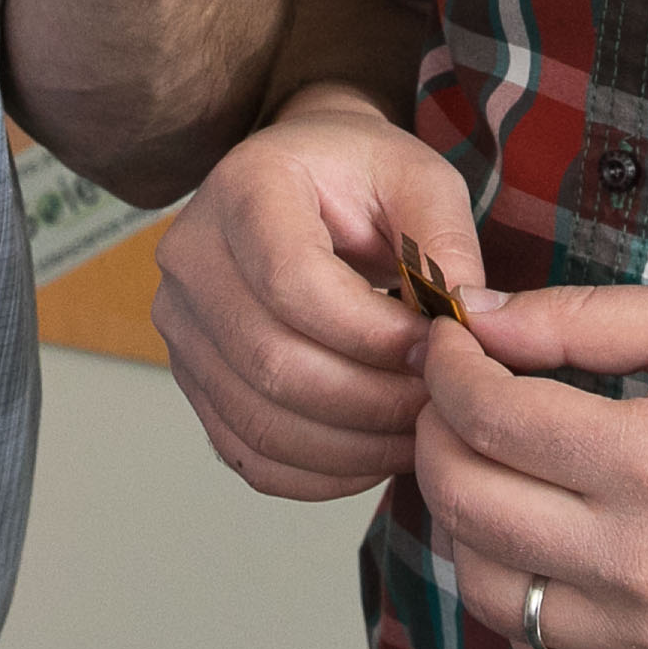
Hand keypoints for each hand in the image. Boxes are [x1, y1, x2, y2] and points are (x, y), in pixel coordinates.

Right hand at [156, 87, 487, 499]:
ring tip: (418, 432)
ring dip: (354, 447)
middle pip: (273, 363)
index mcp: (246, 188)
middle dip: (374, 401)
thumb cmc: (362, 175)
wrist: (306, 179)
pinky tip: (374, 452)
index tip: (438, 346)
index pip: (293, 282)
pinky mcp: (193, 378)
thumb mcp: (422, 180)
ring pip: (260, 422)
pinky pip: (250, 455)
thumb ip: (446, 246)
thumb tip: (465, 327)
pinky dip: (320, 473)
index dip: (374, 333)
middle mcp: (192, 257)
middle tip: (441, 404)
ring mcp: (182, 324)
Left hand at [412, 282, 647, 648]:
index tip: (446, 344)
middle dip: (436, 436)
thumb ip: (579, 318)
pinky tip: (538, 544)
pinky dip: (517, 600)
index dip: (446, 370)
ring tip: (492, 466)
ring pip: (488, 589)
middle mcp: (642, 564)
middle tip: (452, 398)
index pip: (490, 417)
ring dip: (465, 521)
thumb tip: (474, 317)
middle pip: (468, 503)